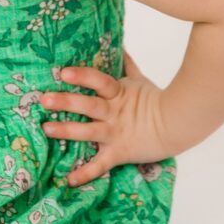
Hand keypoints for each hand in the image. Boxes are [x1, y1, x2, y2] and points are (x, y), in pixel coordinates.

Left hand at [40, 49, 171, 185]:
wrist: (178, 126)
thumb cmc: (157, 100)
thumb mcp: (140, 80)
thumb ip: (126, 64)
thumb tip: (118, 44)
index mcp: (118, 93)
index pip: (99, 81)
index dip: (82, 76)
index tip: (63, 73)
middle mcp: (114, 113)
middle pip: (88, 105)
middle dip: (66, 102)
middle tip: (44, 99)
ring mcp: (115, 133)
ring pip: (88, 132)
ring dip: (66, 131)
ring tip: (46, 129)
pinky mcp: (119, 153)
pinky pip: (101, 165)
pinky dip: (86, 173)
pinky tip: (69, 180)